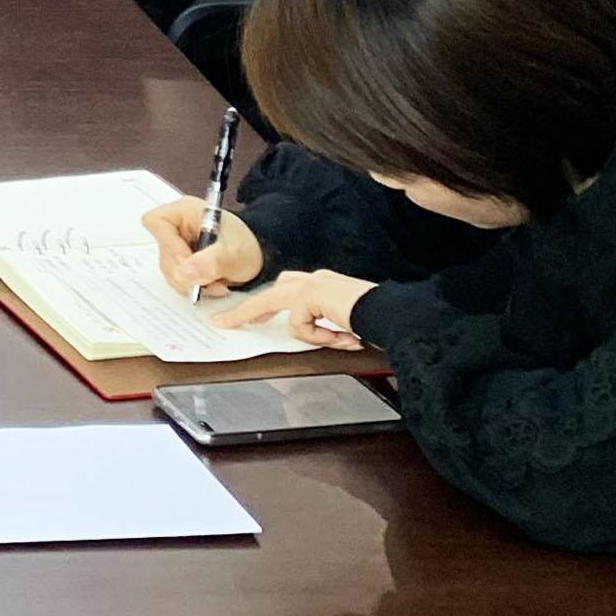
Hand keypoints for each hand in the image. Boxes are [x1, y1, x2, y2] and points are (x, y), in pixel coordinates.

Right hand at [141, 197, 262, 299]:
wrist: (260, 256)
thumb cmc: (248, 244)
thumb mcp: (233, 252)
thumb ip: (210, 262)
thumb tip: (184, 272)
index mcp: (184, 211)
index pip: (156, 222)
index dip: (169, 244)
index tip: (189, 261)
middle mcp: (176, 226)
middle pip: (163, 252)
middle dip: (186, 272)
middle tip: (210, 281)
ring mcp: (177, 245)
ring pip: (169, 270)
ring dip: (191, 283)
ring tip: (216, 284)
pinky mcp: (182, 262)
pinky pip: (177, 279)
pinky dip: (193, 287)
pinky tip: (212, 285)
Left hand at [199, 268, 376, 351]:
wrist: (393, 314)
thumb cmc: (375, 320)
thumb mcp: (341, 323)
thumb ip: (320, 322)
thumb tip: (305, 333)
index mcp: (320, 284)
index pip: (283, 290)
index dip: (260, 305)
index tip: (239, 317)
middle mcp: (313, 279)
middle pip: (270, 294)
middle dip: (247, 310)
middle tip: (222, 323)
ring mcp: (311, 283)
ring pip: (278, 304)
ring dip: (298, 329)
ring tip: (318, 337)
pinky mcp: (310, 293)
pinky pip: (300, 325)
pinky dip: (319, 336)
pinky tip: (343, 336)